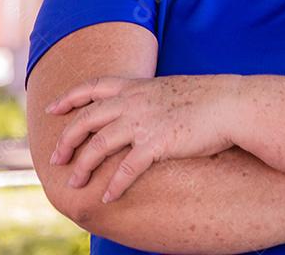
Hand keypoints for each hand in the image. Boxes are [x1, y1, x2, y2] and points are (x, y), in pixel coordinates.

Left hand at [44, 74, 240, 203]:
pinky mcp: (157, 143)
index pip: (92, 87)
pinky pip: (127, 168)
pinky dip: (114, 185)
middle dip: (67, 139)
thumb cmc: (207, 98)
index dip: (69, 98)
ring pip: (99, 145)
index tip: (52, 109)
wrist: (231, 104)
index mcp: (136, 86)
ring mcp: (143, 122)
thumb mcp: (170, 89)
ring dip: (83, 166)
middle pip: (86, 119)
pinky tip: (108, 197)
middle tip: (55, 158)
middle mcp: (133, 101)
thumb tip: (141, 106)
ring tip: (75, 183)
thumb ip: (149, 97)